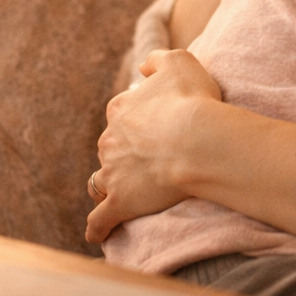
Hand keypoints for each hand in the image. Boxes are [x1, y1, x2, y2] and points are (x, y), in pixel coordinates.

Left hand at [85, 49, 224, 243]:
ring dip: (109, 185)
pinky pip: (99, 220)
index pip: (122, 114)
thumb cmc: (193, 101)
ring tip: (124, 192)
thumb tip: (143, 67)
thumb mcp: (179, 62)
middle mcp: (109, 139)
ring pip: (100, 181)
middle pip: (111, 147)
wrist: (197, 140)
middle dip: (124, 153)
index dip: (139, 121)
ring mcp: (111, 172)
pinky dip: (98, 228)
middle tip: (152, 160)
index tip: (157, 127)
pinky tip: (99, 235)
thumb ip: (157, 60)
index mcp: (121, 108)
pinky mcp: (119, 202)